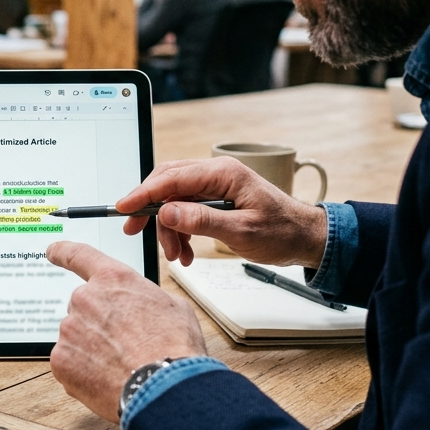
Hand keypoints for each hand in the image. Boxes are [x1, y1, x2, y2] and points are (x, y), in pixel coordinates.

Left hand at [46, 241, 204, 421]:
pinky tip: (107, 378)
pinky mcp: (60, 359)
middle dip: (98, 324)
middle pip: (83, 308)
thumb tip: (139, 304)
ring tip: (121, 364)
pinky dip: (83, 371)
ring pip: (76, 337)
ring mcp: (69, 329)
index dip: (63, 252)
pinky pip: (69, 362)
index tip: (52, 251)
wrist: (163, 387)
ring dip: (92, 348)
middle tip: (124, 344)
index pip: (79, 256)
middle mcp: (85, 298)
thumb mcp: (172, 306)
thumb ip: (143, 296)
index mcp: (113, 279)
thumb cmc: (174, 347)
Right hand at [116, 158, 327, 267]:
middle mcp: (216, 174)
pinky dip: (181, 231)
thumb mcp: (241, 231)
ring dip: (169, 229)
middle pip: (167, 184)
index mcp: (223, 173)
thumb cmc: (282, 232)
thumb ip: (202, 220)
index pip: (172, 178)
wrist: (306, 238)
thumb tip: (167, 212)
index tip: (124, 208)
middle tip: (134, 231)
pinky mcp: (215, 199)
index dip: (144, 193)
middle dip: (151, 211)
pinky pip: (186, 210)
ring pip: (174, 201)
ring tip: (178, 256)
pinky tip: (187, 251)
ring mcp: (215, 186)